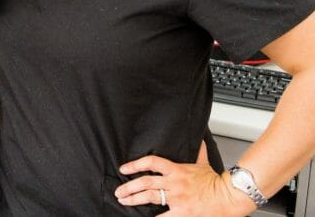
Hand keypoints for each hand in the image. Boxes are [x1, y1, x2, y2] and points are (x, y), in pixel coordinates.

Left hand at [115, 146, 254, 215]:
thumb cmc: (215, 182)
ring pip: (149, 197)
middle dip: (129, 186)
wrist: (229, 197)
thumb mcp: (203, 163)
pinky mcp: (183, 212)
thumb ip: (198, 151)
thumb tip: (199, 139)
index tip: (124, 168)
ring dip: (134, 199)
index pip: (151, 162)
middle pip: (145, 181)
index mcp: (177, 170)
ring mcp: (177, 198)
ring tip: (124, 201)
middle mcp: (174, 183)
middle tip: (119, 191)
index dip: (135, 164)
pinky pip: (163, 216)